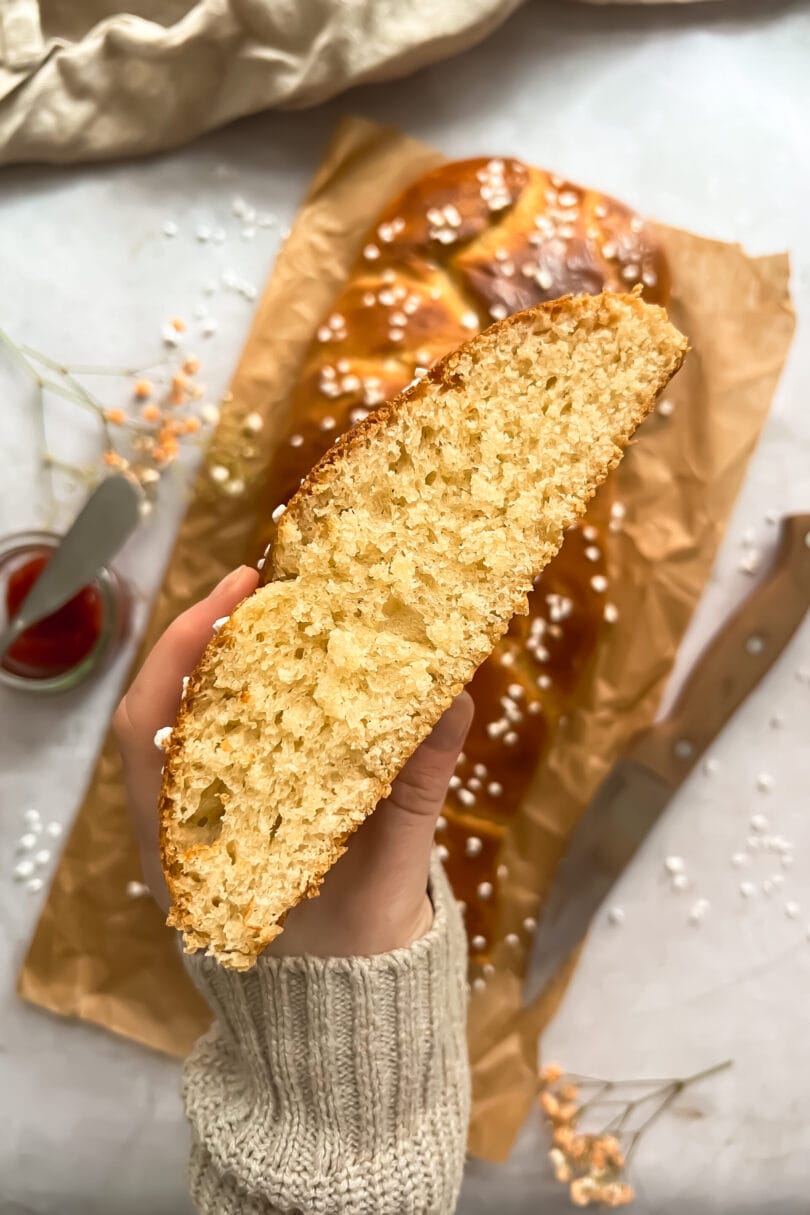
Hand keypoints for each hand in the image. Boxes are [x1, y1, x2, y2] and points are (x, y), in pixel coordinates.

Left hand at [114, 566, 472, 957]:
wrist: (349, 1009)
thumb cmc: (354, 954)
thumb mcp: (387, 875)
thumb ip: (415, 788)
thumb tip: (451, 700)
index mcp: (189, 851)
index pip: (150, 731)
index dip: (181, 653)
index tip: (232, 597)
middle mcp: (185, 829)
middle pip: (171, 709)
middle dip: (213, 638)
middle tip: (267, 584)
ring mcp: (210, 820)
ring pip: (200, 721)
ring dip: (238, 661)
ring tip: (286, 609)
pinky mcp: (248, 813)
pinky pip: (242, 740)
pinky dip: (267, 695)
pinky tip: (304, 664)